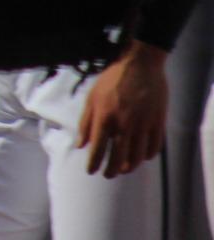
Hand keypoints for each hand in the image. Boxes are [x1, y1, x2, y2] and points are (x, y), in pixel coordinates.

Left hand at [77, 40, 168, 177]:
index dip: (94, 163)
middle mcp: (124, 125)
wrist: (140, 65)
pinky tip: (142, 157)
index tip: (91, 171)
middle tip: (108, 175)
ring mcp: (143, 125)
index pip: (98, 149)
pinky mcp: (158, 122)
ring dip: (129, 166)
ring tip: (123, 169)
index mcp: (105, 118)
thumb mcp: (92, 97)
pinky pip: (154, 147)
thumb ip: (85, 122)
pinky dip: (147, 156)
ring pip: (138, 156)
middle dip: (111, 170)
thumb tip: (80, 145)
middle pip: (118, 157)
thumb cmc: (112, 79)